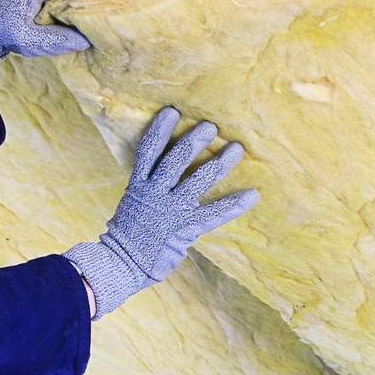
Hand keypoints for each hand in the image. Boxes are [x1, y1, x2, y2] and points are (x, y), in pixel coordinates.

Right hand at [63, 107, 258, 318]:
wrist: (121, 263)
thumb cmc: (129, 233)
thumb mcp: (134, 202)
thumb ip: (149, 184)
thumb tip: (163, 164)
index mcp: (139, 185)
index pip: (148, 151)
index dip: (159, 130)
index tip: (171, 111)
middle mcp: (155, 193)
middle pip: (175, 160)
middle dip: (193, 141)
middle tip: (211, 126)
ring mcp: (170, 210)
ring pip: (197, 180)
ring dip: (218, 163)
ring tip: (236, 149)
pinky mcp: (185, 228)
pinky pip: (213, 213)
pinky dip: (234, 204)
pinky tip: (252, 195)